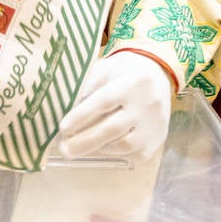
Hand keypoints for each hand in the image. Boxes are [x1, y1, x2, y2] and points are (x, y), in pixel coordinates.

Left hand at [56, 52, 174, 160]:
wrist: (158, 73)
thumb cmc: (125, 71)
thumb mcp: (106, 68)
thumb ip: (88, 86)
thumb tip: (67, 112)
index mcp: (132, 82)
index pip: (103, 101)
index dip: (81, 116)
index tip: (63, 128)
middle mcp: (146, 104)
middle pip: (112, 128)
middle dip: (84, 141)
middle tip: (63, 149)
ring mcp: (154, 124)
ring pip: (122, 145)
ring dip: (96, 148)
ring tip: (78, 146)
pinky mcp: (157, 139)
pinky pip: (131, 153)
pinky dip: (112, 151)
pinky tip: (101, 146)